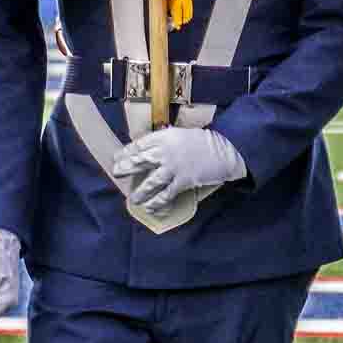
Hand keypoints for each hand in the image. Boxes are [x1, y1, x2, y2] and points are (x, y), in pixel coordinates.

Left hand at [113, 127, 246, 213]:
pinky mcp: (183, 181)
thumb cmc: (204, 142)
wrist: (225, 150)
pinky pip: (166, 194)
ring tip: (133, 199)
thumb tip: (149, 151)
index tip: (118, 157)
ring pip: (151, 181)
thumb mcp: (182, 135)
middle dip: (126, 168)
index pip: (140, 144)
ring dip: (140, 191)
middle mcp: (166, 151)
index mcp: (166, 136)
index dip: (127, 151)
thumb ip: (165, 141)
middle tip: (117, 173)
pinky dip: (157, 202)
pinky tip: (151, 207)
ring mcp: (174, 167)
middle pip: (140, 161)